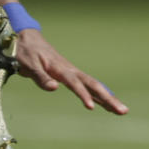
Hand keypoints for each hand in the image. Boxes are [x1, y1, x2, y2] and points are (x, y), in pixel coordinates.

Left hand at [12, 30, 127, 114]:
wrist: (28, 38)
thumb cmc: (26, 52)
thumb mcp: (28, 65)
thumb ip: (40, 77)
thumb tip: (54, 88)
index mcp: (60, 69)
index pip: (75, 84)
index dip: (83, 95)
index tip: (91, 107)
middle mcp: (71, 71)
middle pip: (93, 85)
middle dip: (108, 98)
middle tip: (123, 111)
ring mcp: (73, 73)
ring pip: (94, 86)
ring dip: (108, 98)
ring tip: (122, 111)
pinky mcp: (71, 75)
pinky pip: (88, 87)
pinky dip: (99, 95)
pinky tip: (107, 105)